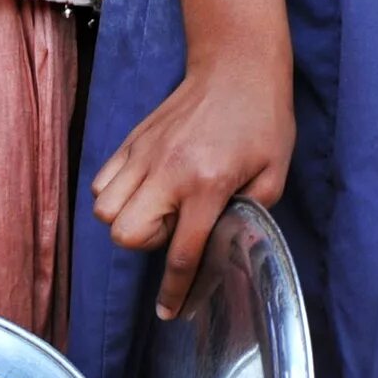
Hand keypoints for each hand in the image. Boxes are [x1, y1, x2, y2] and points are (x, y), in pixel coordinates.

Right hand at [89, 49, 293, 317]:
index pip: (182, 252)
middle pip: (124, 233)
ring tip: (158, 208)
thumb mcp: (274, 172)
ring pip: (105, 210)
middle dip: (146, 244)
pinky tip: (144, 191)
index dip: (174, 291)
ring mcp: (143, 155)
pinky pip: (102, 183)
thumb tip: (226, 238)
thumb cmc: (262, 118)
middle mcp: (168, 172)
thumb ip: (250, 212)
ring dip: (127, 221)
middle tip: (174, 228)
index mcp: (208, 184)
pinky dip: (115, 196)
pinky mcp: (131, 141)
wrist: (236, 65)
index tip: (169, 312)